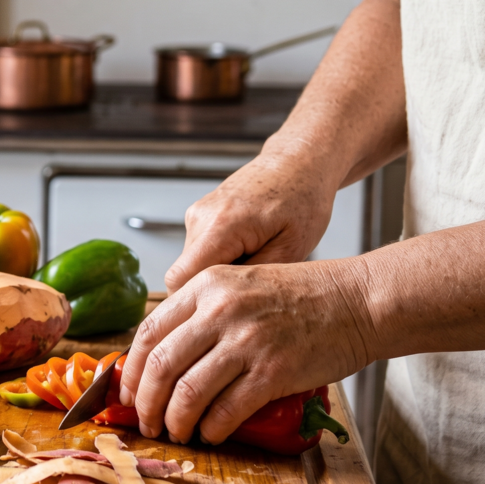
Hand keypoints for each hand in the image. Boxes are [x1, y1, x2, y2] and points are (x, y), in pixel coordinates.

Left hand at [119, 260, 373, 443]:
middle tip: (147, 422)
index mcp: (206, 286)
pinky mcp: (273, 372)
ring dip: (176, 422)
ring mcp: (247, 341)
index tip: (128, 393)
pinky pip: (227, 410)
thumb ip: (201, 311)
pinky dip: (212, 429)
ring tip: (177, 432)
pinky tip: (211, 434)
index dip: (133, 370)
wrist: (358, 301)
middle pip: (161, 366)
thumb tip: (161, 357)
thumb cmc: (301, 297)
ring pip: (188, 392)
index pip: (149, 332)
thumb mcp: (239, 285)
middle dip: (146, 404)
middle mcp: (220, 310)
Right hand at [165, 152, 338, 292]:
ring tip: (252, 269)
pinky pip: (198, 251)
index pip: (181, 280)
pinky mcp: (199, 215)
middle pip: (183, 275)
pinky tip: (247, 254)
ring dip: (214, 276)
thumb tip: (227, 306)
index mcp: (221, 226)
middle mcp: (200, 218)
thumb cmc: (303, 199)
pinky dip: (218, 261)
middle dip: (207, 293)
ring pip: (190, 264)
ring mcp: (197, 214)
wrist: (299, 162)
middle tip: (244, 300)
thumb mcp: (292, 249)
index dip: (192, 306)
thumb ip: (253, 280)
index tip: (213, 321)